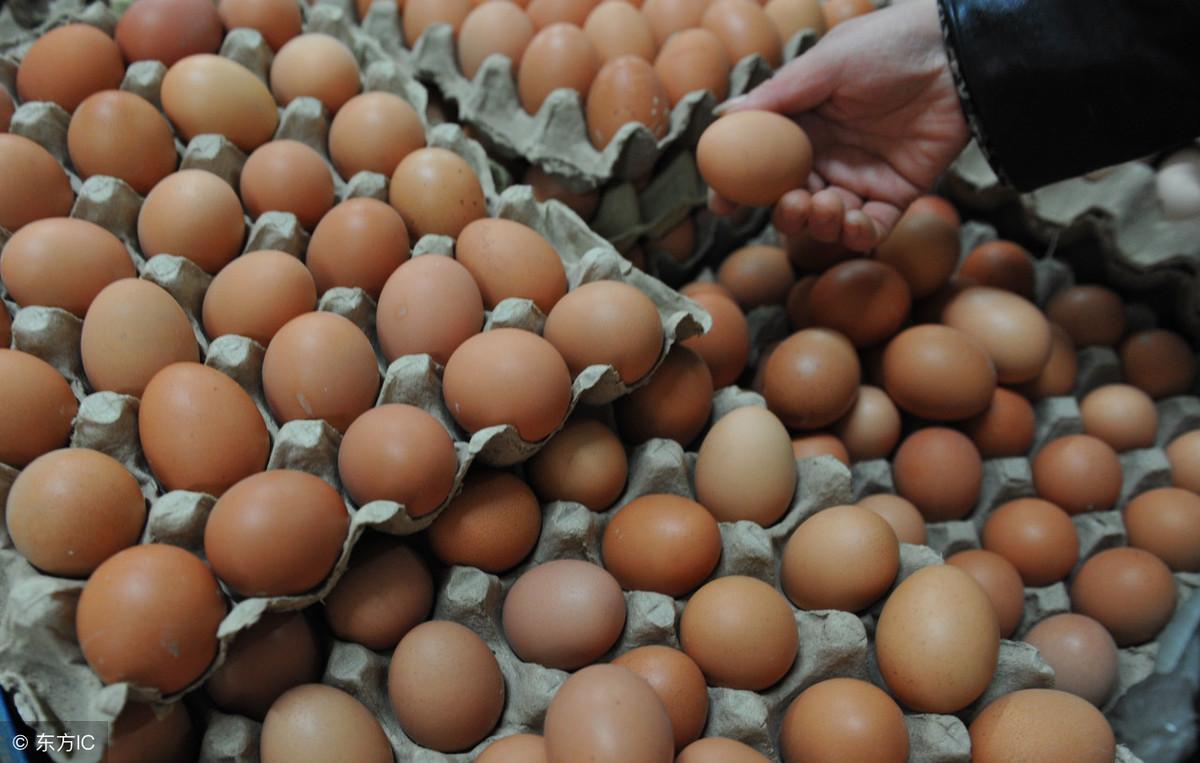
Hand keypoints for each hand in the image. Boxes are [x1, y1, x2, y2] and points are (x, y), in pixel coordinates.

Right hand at [714, 0, 969, 250]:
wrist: (958, 55)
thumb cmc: (890, 45)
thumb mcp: (826, 64)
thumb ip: (776, 96)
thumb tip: (722, 115)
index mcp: (803, 123)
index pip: (761, 163)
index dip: (740, 187)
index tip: (723, 205)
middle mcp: (826, 154)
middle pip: (791, 199)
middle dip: (784, 213)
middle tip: (792, 205)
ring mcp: (860, 177)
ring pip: (826, 219)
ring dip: (819, 223)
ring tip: (829, 206)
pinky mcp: (896, 193)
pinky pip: (870, 228)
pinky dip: (857, 236)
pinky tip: (854, 225)